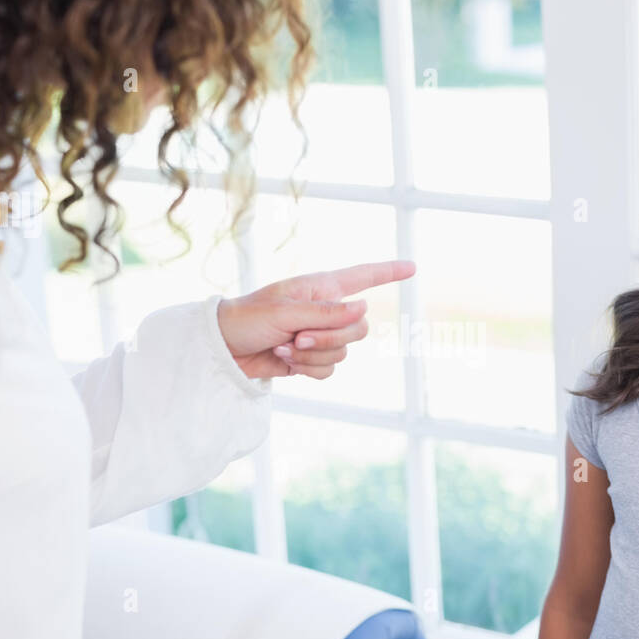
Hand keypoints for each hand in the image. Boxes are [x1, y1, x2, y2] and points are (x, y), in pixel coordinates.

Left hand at [215, 259, 415, 379]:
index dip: (389, 272)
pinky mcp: (311, 359)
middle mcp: (326, 310)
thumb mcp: (286, 311)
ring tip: (285, 347)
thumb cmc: (249, 318)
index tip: (413, 268)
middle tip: (298, 337)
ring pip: (343, 353)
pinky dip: (308, 369)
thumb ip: (327, 312)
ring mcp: (320, 336)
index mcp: (322, 288)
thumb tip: (364, 308)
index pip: (364, 277)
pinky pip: (329, 370)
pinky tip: (286, 360)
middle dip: (330, 339)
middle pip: (358, 328)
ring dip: (312, 355)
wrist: (224, 348)